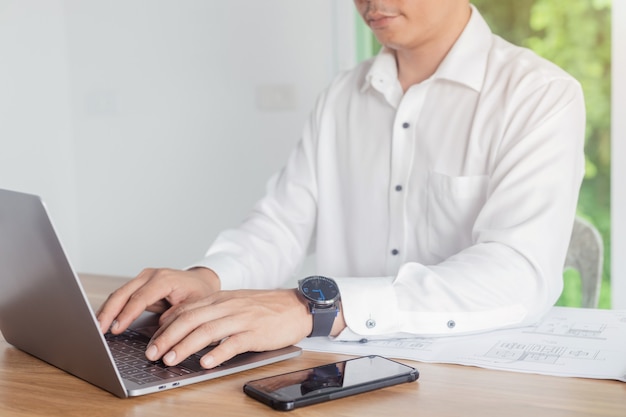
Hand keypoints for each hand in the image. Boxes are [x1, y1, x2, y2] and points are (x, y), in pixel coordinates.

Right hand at [96, 267, 219, 334]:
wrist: (201, 281)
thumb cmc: (199, 293)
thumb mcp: (195, 306)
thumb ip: (176, 317)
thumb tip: (159, 332)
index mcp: (164, 279)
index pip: (141, 297)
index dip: (127, 314)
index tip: (116, 329)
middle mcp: (150, 276)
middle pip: (123, 293)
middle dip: (108, 312)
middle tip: (97, 331)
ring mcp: (142, 279)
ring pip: (118, 294)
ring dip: (106, 312)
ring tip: (96, 329)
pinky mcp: (138, 286)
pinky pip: (121, 298)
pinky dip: (111, 310)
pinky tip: (104, 323)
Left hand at [143, 289, 311, 368]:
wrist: (296, 306)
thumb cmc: (265, 307)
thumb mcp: (235, 302)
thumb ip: (213, 311)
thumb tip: (186, 324)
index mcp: (220, 299)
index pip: (185, 309)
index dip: (165, 325)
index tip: (152, 340)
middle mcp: (227, 306)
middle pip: (190, 319)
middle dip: (167, 337)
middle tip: (152, 353)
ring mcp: (242, 319)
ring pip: (207, 330)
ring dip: (185, 346)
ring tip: (171, 359)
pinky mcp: (255, 333)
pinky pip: (233, 342)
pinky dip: (217, 353)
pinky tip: (205, 362)